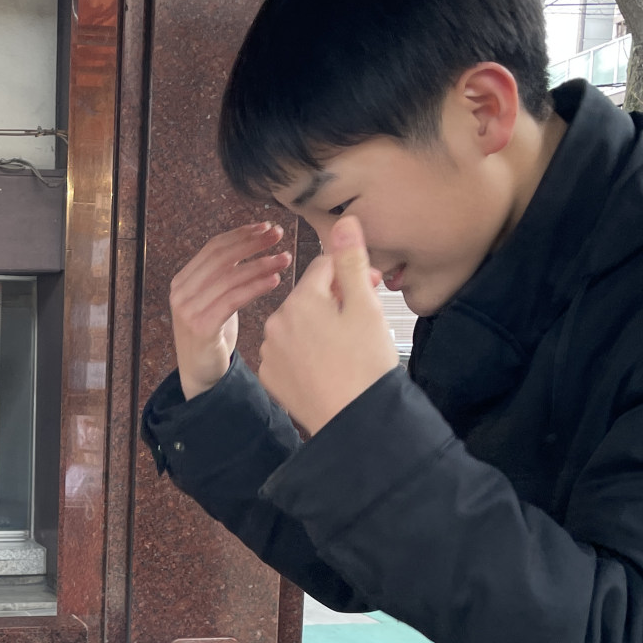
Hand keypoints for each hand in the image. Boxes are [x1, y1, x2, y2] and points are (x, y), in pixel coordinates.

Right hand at [169, 222, 291, 398]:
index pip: (214, 247)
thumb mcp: (214, 300)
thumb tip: (251, 245)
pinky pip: (233, 299)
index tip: (266, 227)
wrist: (201, 374)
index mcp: (183, 280)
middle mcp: (181, 292)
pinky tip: (275, 281)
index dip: (241, 234)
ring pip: (230, 277)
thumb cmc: (214, 335)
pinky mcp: (201, 327)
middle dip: (253, 243)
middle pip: (221, 257)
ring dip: (261, 264)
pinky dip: (255, 287)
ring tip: (285, 258)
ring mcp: (188, 310)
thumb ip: (223, 276)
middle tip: (279, 235)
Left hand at [257, 216, 397, 434]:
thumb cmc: (366, 365)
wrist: (355, 421)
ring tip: (346, 349)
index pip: (324, 268)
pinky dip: (307, 355)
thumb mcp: (365, 306)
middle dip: (335, 301)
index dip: (351, 276)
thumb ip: (351, 261)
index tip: (372, 288)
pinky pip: (290, 353)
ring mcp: (270, 351)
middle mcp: (277, 322)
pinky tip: (328, 367)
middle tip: (363, 322)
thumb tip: (343, 221)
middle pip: (309, 297)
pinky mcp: (271, 377)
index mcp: (301, 300)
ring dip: (320, 328)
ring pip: (299, 325)